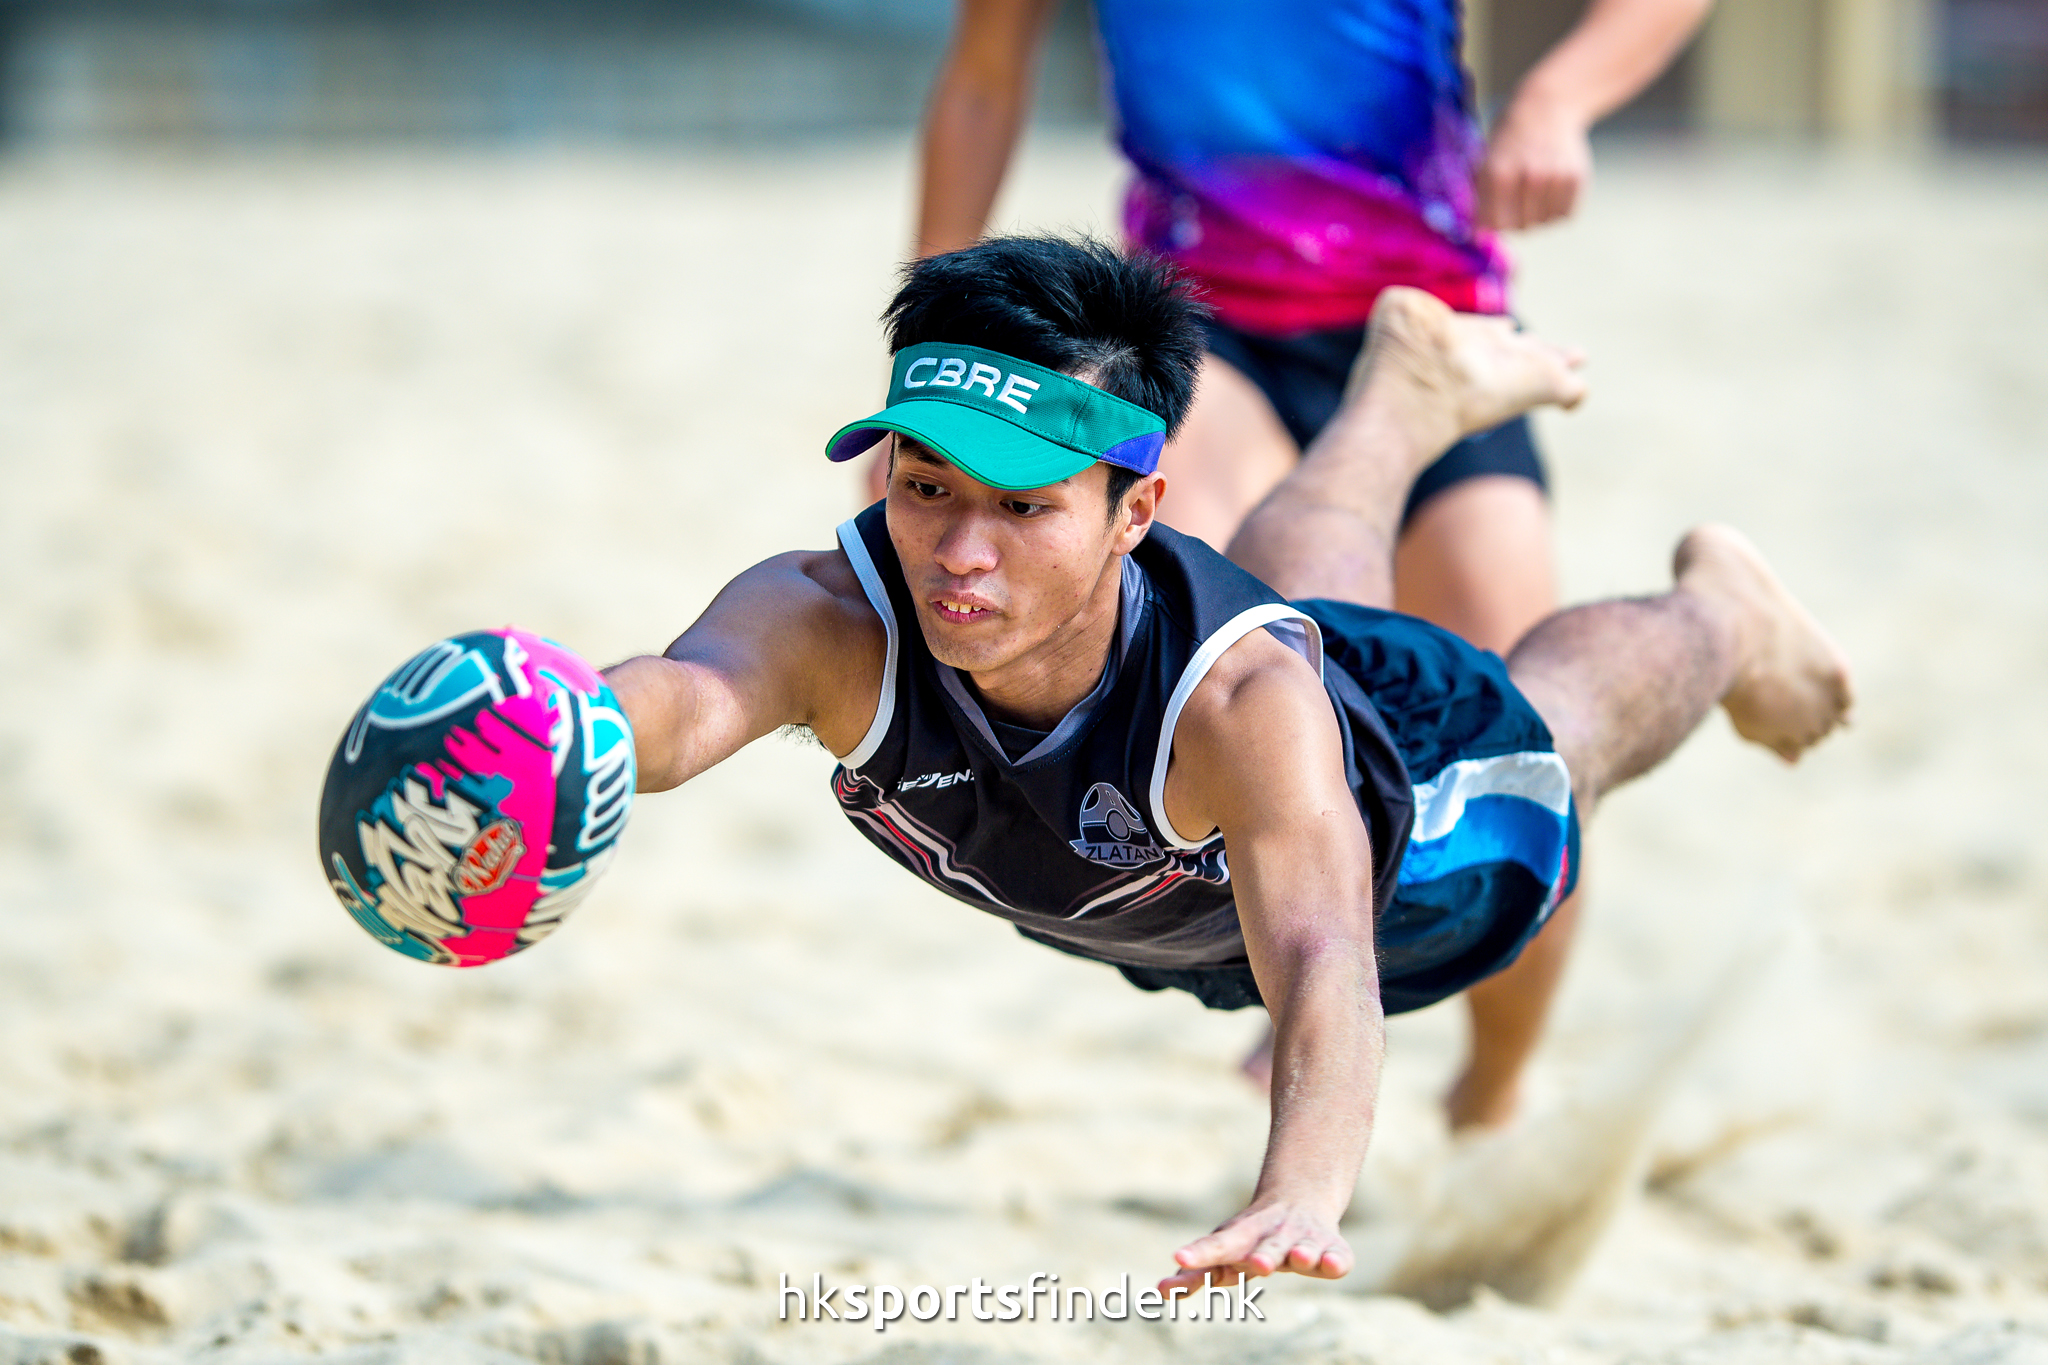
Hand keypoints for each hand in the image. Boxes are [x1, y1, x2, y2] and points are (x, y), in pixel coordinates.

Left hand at [1159, 1197, 1353, 1292]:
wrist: (1300, 1200)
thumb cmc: (1252, 1237)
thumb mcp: (1224, 1252)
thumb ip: (1196, 1274)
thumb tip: (1160, 1290)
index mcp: (1241, 1240)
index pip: (1217, 1248)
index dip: (1200, 1256)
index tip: (1179, 1259)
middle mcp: (1271, 1238)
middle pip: (1266, 1248)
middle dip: (1264, 1256)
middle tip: (1257, 1265)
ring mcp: (1303, 1242)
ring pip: (1302, 1250)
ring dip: (1301, 1255)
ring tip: (1300, 1259)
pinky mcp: (1332, 1249)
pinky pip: (1337, 1257)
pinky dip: (1334, 1261)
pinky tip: (1331, 1264)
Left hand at [1474, 92, 1592, 230]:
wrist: (1547, 107)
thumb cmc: (1510, 139)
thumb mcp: (1485, 162)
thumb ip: (1480, 199)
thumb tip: (1476, 235)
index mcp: (1499, 173)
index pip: (1495, 224)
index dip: (1494, 222)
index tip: (1497, 212)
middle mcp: (1529, 176)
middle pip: (1520, 227)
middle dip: (1515, 218)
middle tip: (1517, 197)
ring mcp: (1555, 177)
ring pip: (1544, 223)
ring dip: (1538, 214)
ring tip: (1535, 189)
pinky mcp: (1576, 178)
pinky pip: (1565, 215)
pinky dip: (1557, 209)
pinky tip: (1551, 189)